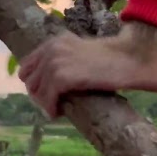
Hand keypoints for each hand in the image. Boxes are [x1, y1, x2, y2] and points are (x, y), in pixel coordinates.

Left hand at [20, 31, 156, 116]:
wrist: (130, 58)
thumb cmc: (111, 59)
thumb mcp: (80, 54)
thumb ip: (64, 61)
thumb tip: (48, 83)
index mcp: (54, 42)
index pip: (27, 67)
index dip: (35, 84)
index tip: (47, 95)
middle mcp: (51, 49)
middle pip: (29, 81)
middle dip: (39, 95)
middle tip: (54, 104)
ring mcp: (55, 61)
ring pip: (36, 91)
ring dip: (45, 104)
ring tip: (58, 109)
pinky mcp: (62, 76)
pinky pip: (47, 98)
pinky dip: (51, 109)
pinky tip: (60, 113)